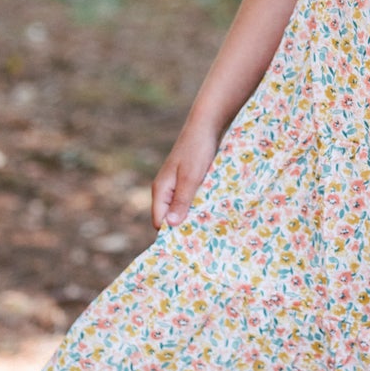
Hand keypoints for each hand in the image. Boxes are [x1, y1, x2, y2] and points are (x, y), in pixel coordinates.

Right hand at [151, 114, 220, 231]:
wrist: (205, 126)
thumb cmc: (197, 150)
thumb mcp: (191, 178)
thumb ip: (181, 201)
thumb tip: (170, 226)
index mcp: (161, 190)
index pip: (160, 222)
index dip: (172, 233)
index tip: (188, 244)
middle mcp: (165, 190)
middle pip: (169, 218)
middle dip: (182, 227)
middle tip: (201, 238)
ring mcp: (175, 186)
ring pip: (180, 210)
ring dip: (192, 217)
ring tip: (207, 227)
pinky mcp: (186, 182)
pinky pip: (189, 200)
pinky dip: (197, 206)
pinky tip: (210, 211)